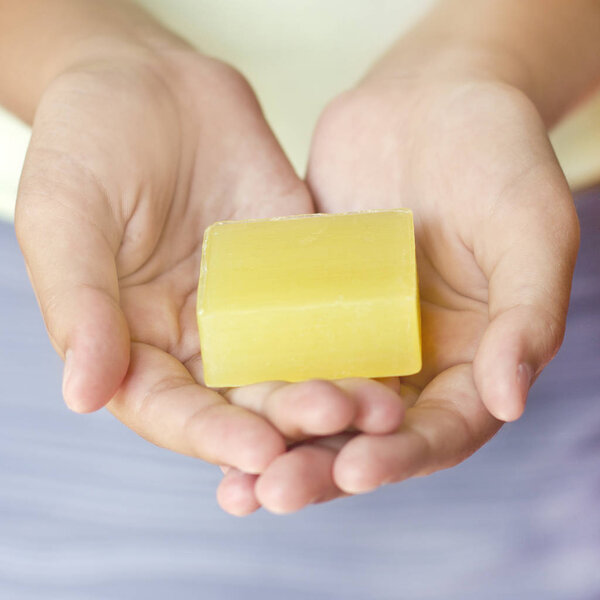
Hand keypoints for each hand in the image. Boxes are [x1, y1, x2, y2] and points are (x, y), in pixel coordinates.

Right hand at [15, 46, 404, 480]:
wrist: (152, 83)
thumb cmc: (89, 142)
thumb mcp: (68, 217)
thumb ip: (79, 305)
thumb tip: (84, 394)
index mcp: (135, 341)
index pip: (173, 410)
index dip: (212, 436)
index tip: (258, 453)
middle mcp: (198, 339)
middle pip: (245, 402)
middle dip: (290, 421)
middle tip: (336, 425)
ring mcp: (251, 308)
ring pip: (294, 365)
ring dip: (334, 390)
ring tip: (379, 408)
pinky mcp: (295, 272)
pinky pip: (325, 307)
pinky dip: (354, 334)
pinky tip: (388, 352)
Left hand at [220, 73, 578, 512]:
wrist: (433, 99)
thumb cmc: (499, 156)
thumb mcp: (529, 228)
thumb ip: (527, 314)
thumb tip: (508, 400)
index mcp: (469, 360)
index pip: (438, 430)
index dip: (400, 457)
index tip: (353, 470)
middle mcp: (408, 360)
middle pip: (366, 435)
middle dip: (321, 469)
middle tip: (271, 494)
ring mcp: (354, 332)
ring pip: (315, 405)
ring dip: (276, 446)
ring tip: (233, 483)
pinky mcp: (310, 303)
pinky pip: (278, 348)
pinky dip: (251, 384)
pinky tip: (211, 411)